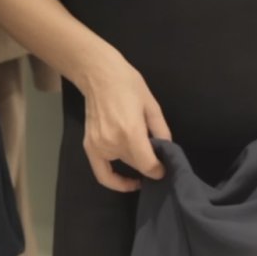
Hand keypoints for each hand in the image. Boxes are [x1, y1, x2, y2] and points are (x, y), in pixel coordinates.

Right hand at [82, 48, 171, 192]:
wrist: (98, 75)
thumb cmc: (128, 84)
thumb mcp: (151, 104)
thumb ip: (161, 129)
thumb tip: (167, 149)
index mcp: (130, 132)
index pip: (147, 165)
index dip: (159, 170)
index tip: (164, 168)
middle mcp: (113, 143)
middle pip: (136, 165)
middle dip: (149, 163)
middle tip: (157, 157)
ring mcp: (99, 146)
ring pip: (123, 165)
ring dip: (135, 163)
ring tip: (143, 154)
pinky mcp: (89, 147)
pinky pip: (102, 173)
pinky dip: (115, 181)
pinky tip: (127, 181)